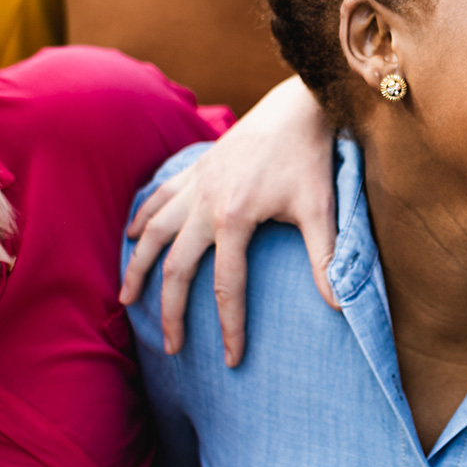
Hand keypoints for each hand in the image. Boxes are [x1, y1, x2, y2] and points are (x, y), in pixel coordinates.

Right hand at [119, 77, 339, 365]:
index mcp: (235, 218)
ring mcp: (194, 184)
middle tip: (172, 348)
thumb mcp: (321, 210)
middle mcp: (204, 203)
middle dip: (171, 312)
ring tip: (126, 301)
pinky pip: (157, 200)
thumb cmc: (311, 157)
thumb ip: (325, 259)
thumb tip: (340, 307)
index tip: (232, 360)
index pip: (227, 286)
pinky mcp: (194, 170)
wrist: (297, 105)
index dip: (230, 327)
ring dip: (137, 269)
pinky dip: (140, 221)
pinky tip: (129, 240)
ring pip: (152, 234)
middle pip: (175, 268)